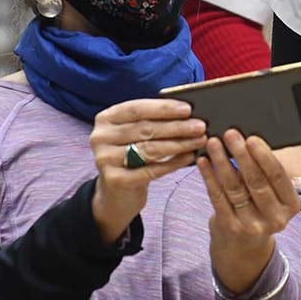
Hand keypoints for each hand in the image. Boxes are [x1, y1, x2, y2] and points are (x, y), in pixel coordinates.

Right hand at [89, 99, 206, 243]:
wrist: (116, 191)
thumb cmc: (132, 154)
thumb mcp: (136, 134)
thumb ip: (153, 121)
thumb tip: (189, 113)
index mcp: (106, 118)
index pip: (137, 109)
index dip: (163, 108)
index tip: (188, 109)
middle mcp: (100, 137)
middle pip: (145, 129)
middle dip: (176, 127)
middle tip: (200, 126)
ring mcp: (105, 159)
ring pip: (149, 149)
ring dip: (179, 144)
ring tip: (199, 140)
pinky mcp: (114, 179)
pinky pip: (150, 170)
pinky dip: (173, 163)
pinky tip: (190, 157)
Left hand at [199, 130, 300, 293]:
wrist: (245, 249)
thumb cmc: (262, 211)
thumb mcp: (275, 198)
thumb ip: (269, 175)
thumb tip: (249, 142)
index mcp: (291, 206)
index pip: (278, 177)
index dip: (264, 156)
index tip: (252, 138)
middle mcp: (274, 218)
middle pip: (256, 181)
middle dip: (242, 155)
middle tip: (230, 134)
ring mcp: (251, 225)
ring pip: (234, 187)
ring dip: (222, 162)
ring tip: (213, 143)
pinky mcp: (229, 227)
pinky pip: (217, 197)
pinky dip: (209, 177)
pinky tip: (203, 162)